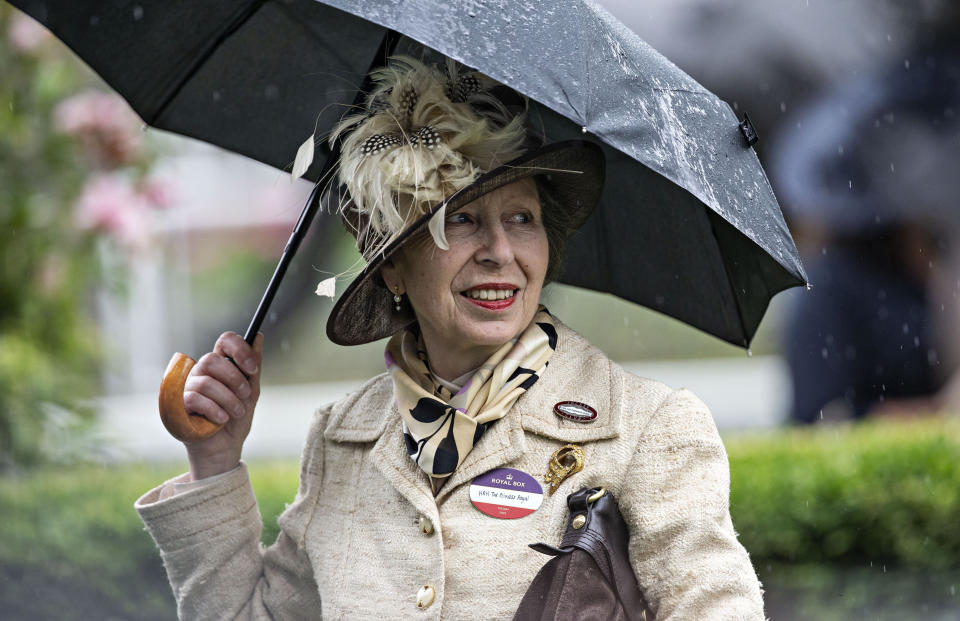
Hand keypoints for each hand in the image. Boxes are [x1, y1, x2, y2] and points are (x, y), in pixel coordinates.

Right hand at [181, 332, 262, 479]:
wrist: (225, 448)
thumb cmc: (236, 418)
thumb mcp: (251, 392)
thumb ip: (253, 367)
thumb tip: (258, 337)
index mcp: (221, 365)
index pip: (224, 341)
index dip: (239, 349)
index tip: (252, 368)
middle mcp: (201, 372)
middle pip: (211, 359)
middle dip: (234, 378)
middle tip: (246, 394)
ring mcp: (187, 388)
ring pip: (205, 382)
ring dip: (228, 399)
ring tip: (236, 412)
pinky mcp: (177, 405)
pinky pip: (194, 399)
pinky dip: (214, 410)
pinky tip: (222, 419)